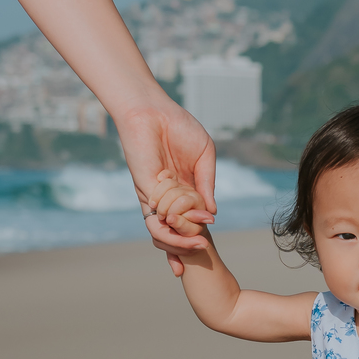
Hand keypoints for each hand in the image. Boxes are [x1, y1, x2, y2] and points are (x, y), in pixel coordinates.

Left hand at [114, 100, 215, 274]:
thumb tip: (212, 212)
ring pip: (164, 230)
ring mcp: (155, 194)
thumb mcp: (204, 156)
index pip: (189, 218)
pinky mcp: (145, 190)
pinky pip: (156, 217)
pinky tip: (185, 225)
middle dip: (188, 243)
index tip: (205, 239)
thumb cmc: (179, 127)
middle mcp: (168, 195)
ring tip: (195, 245)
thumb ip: (208, 184)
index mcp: (183, 188)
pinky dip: (171, 227)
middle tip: (202, 248)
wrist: (152, 110)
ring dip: (179, 241)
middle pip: (176, 230)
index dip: (196, 232)